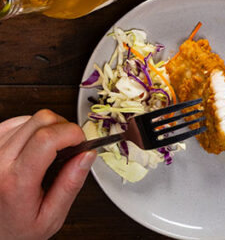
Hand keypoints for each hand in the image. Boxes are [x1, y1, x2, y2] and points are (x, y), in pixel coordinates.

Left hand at [0, 110, 94, 239]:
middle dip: (64, 128)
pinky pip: (16, 121)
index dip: (72, 133)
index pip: (47, 138)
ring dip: (48, 128)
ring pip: (30, 118)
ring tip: (50, 149)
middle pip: (41, 120)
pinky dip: (32, 128)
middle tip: (70, 145)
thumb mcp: (50, 217)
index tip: (81, 141)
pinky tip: (35, 145)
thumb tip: (87, 156)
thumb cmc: (15, 228)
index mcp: (16, 181)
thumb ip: (71, 185)